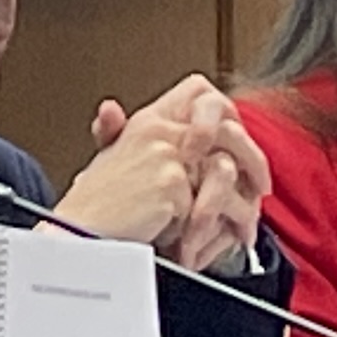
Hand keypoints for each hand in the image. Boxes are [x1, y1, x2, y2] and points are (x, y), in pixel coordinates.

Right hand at [54, 76, 271, 268]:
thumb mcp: (124, 166)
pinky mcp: (170, 184)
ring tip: (242, 226)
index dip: (227, 114)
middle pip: (228, 130)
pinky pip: (206, 206)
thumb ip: (162, 150)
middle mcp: (158, 131)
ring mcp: (165, 156)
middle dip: (253, 159)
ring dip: (238, 204)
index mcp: (147, 122)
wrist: (75, 232)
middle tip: (262, 187)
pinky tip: (197, 243)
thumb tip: (200, 148)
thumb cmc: (95, 207)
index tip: (240, 143)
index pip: (201, 93)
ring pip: (224, 173)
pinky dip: (206, 229)